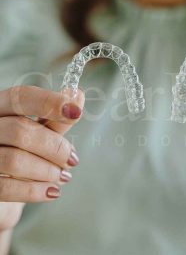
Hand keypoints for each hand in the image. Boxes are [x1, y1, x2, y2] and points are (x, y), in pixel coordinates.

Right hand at [0, 85, 83, 230]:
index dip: (49, 103)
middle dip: (54, 147)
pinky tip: (52, 191)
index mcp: (1, 109)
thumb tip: (78, 95)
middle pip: (19, 130)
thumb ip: (57, 118)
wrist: (4, 189)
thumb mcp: (41, 133)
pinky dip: (35, 191)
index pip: (20, 97)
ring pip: (14, 160)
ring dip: (48, 170)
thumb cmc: (25, 153)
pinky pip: (6, 188)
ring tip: (63, 176)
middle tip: (73, 160)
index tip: (76, 112)